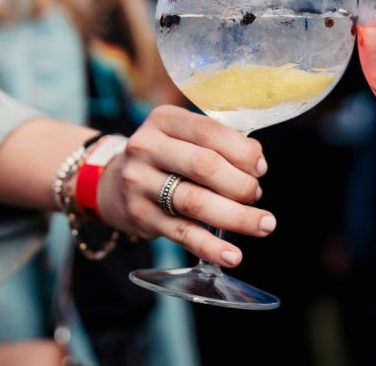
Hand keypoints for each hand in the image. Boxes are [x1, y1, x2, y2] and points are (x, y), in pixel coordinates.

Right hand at [96, 105, 272, 266]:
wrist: (111, 182)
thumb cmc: (164, 157)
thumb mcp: (182, 136)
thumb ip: (218, 144)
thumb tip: (257, 165)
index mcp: (164, 120)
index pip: (210, 132)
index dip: (243, 151)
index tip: (260, 168)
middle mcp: (147, 148)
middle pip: (205, 167)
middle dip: (241, 185)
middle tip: (256, 195)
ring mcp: (140, 183)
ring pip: (196, 202)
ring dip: (237, 217)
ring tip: (263, 225)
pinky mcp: (141, 217)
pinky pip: (182, 234)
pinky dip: (210, 247)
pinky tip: (232, 255)